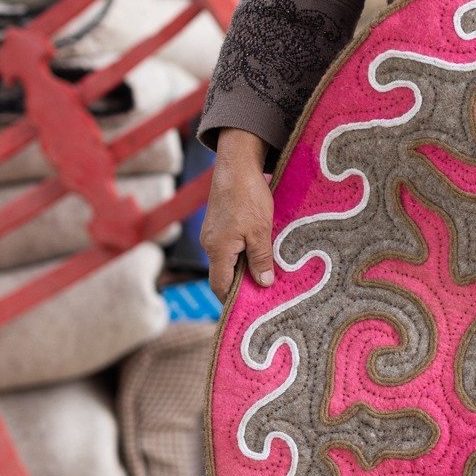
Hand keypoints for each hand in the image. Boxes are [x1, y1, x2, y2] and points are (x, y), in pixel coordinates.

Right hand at [203, 129, 274, 298]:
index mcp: (218, 250)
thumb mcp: (261, 230)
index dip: (232, 301)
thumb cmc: (248, 197)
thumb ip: (261, 259)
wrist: (235, 165)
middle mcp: (211, 244)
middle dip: (241, 286)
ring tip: (265, 275)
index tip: (249, 310)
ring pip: (227, 260)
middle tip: (264, 296)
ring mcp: (213, 234)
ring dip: (244, 268)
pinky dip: (242, 254)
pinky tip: (259, 253)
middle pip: (223, 275)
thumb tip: (263, 284)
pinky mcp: (218, 224)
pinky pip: (228, 247)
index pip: (220, 286)